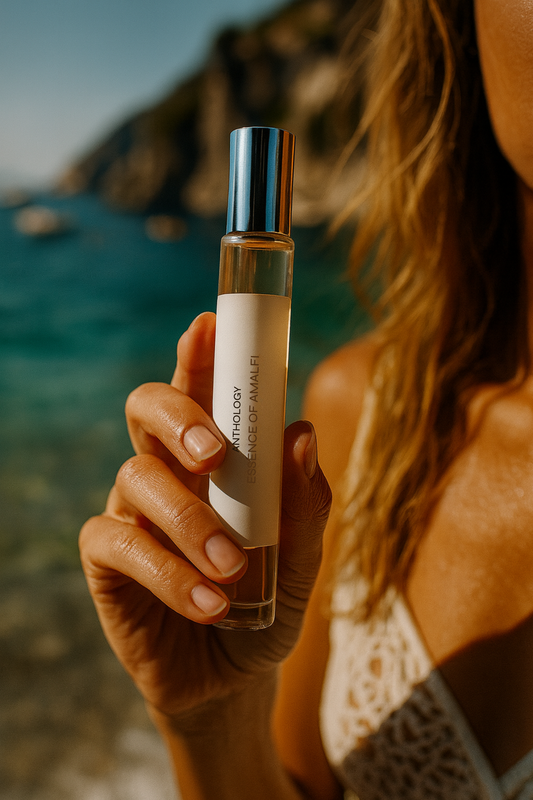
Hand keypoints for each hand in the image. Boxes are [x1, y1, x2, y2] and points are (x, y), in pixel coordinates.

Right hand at [79, 312, 331, 723]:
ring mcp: (133, 511)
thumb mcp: (301, 558)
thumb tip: (300, 433)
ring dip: (191, 521)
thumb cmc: (267, 600)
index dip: (198, 352)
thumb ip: (304, 503)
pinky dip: (168, 572)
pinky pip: (120, 543)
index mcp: (214, 456)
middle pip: (146, 407)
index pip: (200, 388)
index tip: (208, 324)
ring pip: (136, 476)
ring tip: (234, 569)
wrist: (234, 675)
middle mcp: (167, 469)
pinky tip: (208, 605)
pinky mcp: (109, 559)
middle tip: (214, 453)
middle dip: (177, 415)